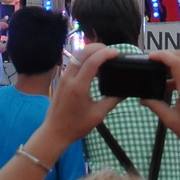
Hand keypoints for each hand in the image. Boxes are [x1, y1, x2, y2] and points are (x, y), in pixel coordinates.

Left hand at [30, 44, 117, 160]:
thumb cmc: (76, 126)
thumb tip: (125, 92)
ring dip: (90, 51)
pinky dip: (84, 58)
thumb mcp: (97, 115)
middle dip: (98, 47)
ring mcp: (63, 77)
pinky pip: (74, 62)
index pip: (92, 61)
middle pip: (83, 52)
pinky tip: (94, 65)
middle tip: (111, 51)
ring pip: (77, 55)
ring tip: (104, 56)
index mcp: (78, 87)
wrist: (55, 132)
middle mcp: (69, 78)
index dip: (105, 54)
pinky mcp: (62, 78)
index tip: (117, 53)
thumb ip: (111, 101)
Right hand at [143, 48, 179, 163]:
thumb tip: (143, 100)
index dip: (162, 55)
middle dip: (166, 54)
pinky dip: (177, 72)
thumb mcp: (171, 120)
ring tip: (158, 71)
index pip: (176, 62)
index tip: (150, 57)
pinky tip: (168, 85)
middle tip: (152, 60)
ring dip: (172, 63)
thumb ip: (156, 106)